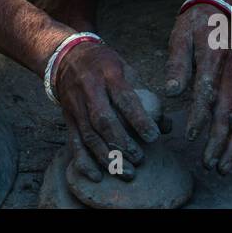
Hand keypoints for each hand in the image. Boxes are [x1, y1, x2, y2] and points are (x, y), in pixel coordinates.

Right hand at [54, 41, 169, 182]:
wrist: (66, 57)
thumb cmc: (104, 64)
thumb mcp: (125, 68)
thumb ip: (144, 94)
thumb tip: (166, 124)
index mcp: (108, 74)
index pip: (124, 98)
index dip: (139, 119)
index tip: (154, 137)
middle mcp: (89, 90)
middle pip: (103, 120)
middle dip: (122, 143)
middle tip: (140, 159)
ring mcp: (76, 105)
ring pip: (89, 135)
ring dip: (108, 157)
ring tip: (127, 172)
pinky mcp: (68, 118)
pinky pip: (74, 142)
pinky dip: (84, 161)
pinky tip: (97, 175)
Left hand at [164, 5, 231, 173]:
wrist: (228, 12)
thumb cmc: (198, 24)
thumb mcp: (181, 35)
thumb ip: (177, 63)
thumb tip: (171, 91)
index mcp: (213, 59)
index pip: (207, 92)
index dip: (199, 116)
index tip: (189, 136)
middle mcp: (231, 75)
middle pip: (228, 113)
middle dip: (218, 142)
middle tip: (207, 163)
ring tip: (223, 168)